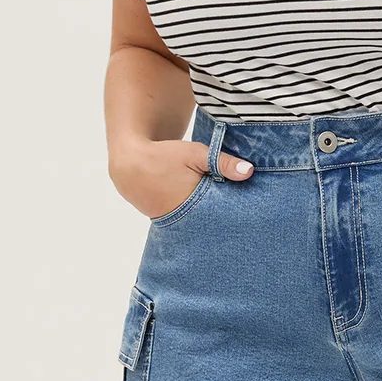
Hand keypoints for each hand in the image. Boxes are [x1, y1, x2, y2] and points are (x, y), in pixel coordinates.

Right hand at [110, 137, 252, 219]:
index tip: (252, 213)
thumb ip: (221, 162)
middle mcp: (185, 221)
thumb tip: (249, 171)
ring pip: (202, 226)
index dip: (238, 214)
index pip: (224, 217)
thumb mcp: (195, 154)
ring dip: (213, 222)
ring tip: (231, 221)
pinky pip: (190, 225)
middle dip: (228, 222)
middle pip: (215, 226)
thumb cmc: (163, 156)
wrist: (129, 164)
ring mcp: (175, 225)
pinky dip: (199, 220)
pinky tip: (209, 216)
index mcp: (194, 206)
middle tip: (246, 222)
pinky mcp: (169, 224)